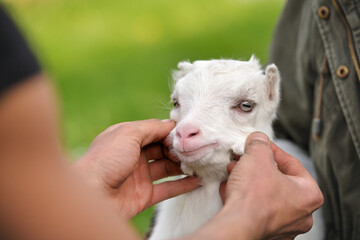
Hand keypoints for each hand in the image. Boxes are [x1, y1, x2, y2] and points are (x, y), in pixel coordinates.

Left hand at [73, 119, 199, 218]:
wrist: (91, 195)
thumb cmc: (105, 160)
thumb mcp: (128, 134)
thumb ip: (151, 127)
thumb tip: (170, 124)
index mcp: (127, 138)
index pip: (154, 132)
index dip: (170, 133)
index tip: (186, 134)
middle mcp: (134, 156)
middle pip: (162, 149)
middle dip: (178, 149)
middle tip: (194, 150)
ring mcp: (139, 176)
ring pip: (166, 168)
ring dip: (183, 166)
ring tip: (200, 162)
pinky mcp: (144, 195)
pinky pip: (168, 189)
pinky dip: (183, 185)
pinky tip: (198, 180)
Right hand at [189, 132, 322, 239]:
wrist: (237, 225)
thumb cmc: (254, 195)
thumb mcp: (257, 157)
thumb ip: (260, 144)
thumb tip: (258, 139)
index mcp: (309, 194)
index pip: (291, 163)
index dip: (272, 150)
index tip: (259, 144)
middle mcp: (301, 214)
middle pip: (278, 180)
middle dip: (258, 167)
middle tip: (245, 158)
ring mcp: (284, 227)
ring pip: (266, 195)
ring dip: (249, 181)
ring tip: (235, 172)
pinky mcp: (265, 233)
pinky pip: (256, 210)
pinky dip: (245, 198)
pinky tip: (231, 189)